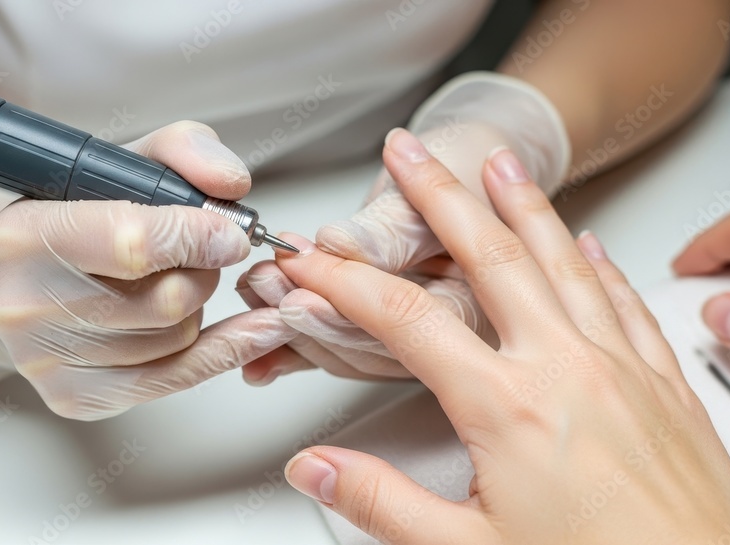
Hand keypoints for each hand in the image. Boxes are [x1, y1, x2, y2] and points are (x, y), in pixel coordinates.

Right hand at [0, 121, 296, 419]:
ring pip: (176, 339)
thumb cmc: (73, 216)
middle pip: (167, 301)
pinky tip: (252, 333)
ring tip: (175, 281)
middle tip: (202, 255)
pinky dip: (221, 351)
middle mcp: (26, 304)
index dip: (199, 237)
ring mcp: (46, 359)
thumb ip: (185, 151)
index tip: (230, 234)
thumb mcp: (123, 163)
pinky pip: (174, 379)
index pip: (134, 244)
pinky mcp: (72, 397)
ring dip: (199, 307)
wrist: (6, 276)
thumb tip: (232, 184)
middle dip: (205, 273)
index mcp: (27, 234)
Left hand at [237, 122, 506, 381]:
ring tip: (256, 291)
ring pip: (348, 354)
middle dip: (309, 314)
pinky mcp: (380, 331)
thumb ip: (390, 226)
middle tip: (267, 282)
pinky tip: (261, 361)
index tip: (300, 271)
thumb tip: (340, 245)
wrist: (472, 163)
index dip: (344, 300)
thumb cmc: (468, 165)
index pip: (404, 318)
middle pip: (370, 346)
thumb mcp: (440, 182)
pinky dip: (296, 352)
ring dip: (294, 329)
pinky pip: (337, 352)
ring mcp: (413, 338)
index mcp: (473, 305)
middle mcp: (449, 335)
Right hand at [273, 129, 729, 543]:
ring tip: (498, 164)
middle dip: (438, 195)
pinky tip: (588, 243)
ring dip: (523, 204)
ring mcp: (622, 368)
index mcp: (508, 407)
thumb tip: (317, 467)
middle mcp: (567, 369)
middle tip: (408, 152)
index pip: (405, 320)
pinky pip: (626, 302)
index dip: (345, 282)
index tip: (313, 262)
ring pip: (563, 261)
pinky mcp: (665, 384)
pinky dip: (599, 263)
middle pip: (488, 257)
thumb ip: (382, 502)